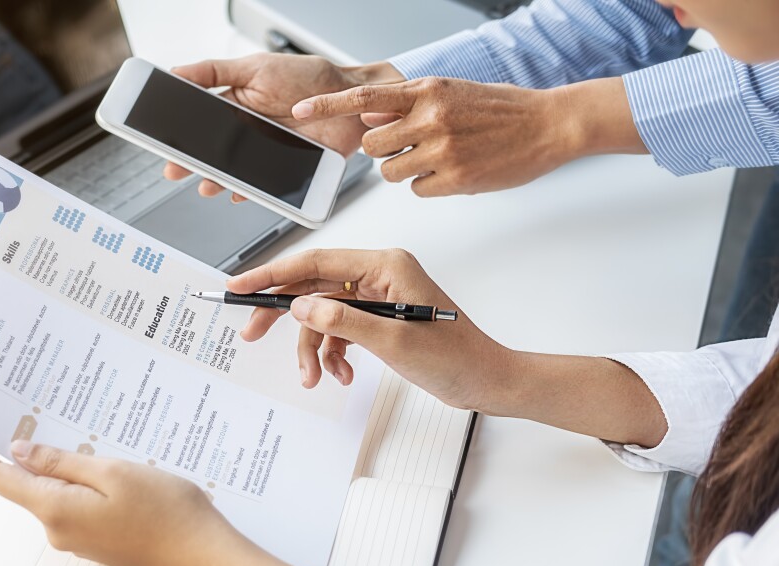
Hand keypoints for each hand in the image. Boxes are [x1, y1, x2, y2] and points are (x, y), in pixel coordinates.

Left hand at [0, 433, 357, 565]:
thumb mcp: (113, 473)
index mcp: (54, 508)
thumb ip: (63, 462)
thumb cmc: (167, 512)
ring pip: (52, 491)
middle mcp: (57, 528)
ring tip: (72, 421)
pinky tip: (99, 457)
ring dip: (55, 460)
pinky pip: (74, 502)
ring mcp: (77, 537)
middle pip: (23, 483)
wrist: (206, 558)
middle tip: (25, 402)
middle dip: (19, 446)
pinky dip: (77, 477)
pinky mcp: (98, 539)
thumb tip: (19, 451)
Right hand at [161, 54, 405, 200]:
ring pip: (233, 171)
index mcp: (234, 104)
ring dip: (216, 180)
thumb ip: (215, 71)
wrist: (352, 100)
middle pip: (211, 150)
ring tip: (206, 184)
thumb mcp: (257, 67)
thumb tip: (177, 72)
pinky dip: (248, 192)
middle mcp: (246, 130)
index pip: (199, 121)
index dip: (180, 132)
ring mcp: (264, 151)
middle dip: (191, 162)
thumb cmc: (310, 78)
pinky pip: (261, 186)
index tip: (162, 140)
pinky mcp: (283, 168)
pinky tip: (236, 194)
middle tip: (174, 169)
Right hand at [228, 248, 510, 410]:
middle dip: (285, 316)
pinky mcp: (379, 318)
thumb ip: (344, 320)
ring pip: (323, 314)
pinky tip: (342, 374)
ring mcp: (378, 297)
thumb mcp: (393, 342)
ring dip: (314, 348)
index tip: (241, 287)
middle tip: (252, 334)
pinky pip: (339, 330)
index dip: (273, 274)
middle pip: (313, 287)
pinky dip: (334, 354)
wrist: (486, 381)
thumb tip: (301, 306)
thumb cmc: (454, 357)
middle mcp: (379, 274)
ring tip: (314, 378)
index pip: (316, 263)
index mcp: (385, 265)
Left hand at [294, 76, 643, 196]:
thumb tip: (367, 112)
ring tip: (438, 158)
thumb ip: (408, 103)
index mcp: (427, 90)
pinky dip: (429, 186)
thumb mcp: (450, 93)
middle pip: (372, 145)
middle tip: (412, 147)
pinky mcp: (454, 179)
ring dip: (406, 171)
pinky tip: (454, 172)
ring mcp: (442, 149)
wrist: (550, 124)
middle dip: (384, 151)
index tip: (299, 109)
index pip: (364, 96)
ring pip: (391, 173)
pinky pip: (417, 190)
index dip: (327, 105)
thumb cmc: (500, 109)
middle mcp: (431, 117)